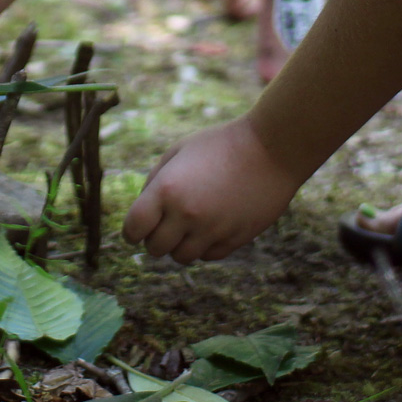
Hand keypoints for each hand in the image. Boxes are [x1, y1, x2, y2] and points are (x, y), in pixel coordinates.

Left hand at [122, 116, 301, 263]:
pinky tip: (211, 224)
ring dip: (179, 244)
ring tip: (189, 222)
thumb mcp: (179, 151)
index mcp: (167, 190)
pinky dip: (204, 245)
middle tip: (164, 222)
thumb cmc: (220, 144)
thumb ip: (155, 180)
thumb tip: (143, 212)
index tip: (137, 228)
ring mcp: (212, 230)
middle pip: (155, 249)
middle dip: (155, 237)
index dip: (131, 231)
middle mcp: (186, 215)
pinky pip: (208, 256)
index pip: (133, 229)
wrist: (270, 149)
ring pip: (181, 257)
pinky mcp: (234, 240)